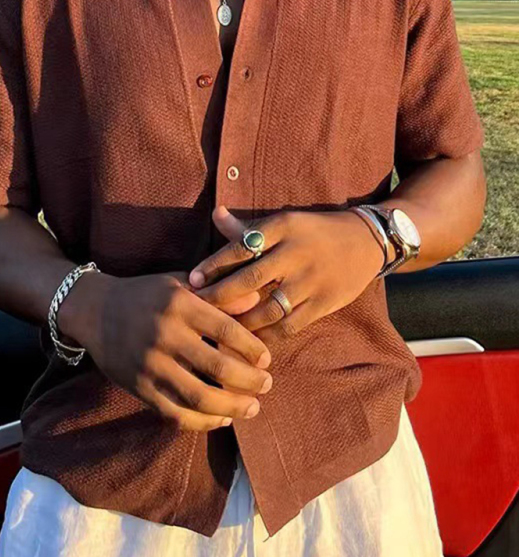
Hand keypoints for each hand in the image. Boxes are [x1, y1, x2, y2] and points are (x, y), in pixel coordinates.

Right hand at [59, 270, 272, 431]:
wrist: (94, 310)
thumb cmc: (147, 294)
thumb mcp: (180, 283)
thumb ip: (219, 294)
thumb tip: (257, 301)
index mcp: (180, 305)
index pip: (226, 330)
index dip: (251, 348)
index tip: (267, 359)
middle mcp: (165, 335)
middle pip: (217, 366)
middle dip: (249, 381)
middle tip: (267, 384)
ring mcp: (150, 364)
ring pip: (198, 396)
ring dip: (231, 407)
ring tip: (252, 408)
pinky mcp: (139, 387)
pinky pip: (174, 413)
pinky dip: (202, 421)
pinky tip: (221, 419)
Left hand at [189, 206, 384, 342]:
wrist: (366, 241)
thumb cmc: (315, 231)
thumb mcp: (285, 223)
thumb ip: (248, 228)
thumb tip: (214, 214)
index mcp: (283, 227)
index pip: (241, 246)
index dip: (214, 265)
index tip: (191, 281)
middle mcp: (296, 252)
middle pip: (251, 278)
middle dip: (221, 296)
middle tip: (197, 308)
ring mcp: (311, 280)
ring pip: (268, 308)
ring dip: (241, 322)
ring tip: (219, 329)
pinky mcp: (324, 303)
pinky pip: (289, 326)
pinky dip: (267, 336)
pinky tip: (249, 341)